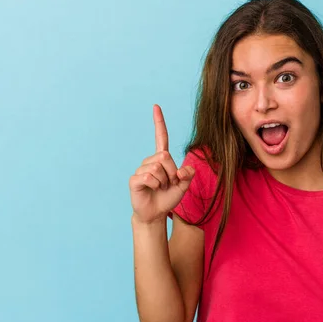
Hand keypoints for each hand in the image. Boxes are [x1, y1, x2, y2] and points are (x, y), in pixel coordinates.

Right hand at [129, 104, 194, 223]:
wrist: (156, 214)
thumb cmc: (168, 198)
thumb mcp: (183, 187)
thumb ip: (188, 176)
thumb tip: (184, 170)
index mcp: (162, 159)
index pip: (161, 137)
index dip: (159, 122)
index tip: (156, 107)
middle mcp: (150, 161)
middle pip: (164, 156)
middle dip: (172, 172)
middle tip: (169, 183)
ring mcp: (141, 169)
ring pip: (158, 168)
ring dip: (164, 181)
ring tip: (160, 188)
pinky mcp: (135, 179)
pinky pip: (149, 176)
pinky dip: (156, 185)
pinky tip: (152, 189)